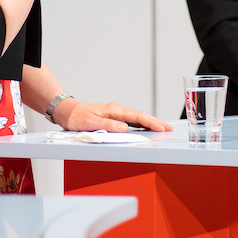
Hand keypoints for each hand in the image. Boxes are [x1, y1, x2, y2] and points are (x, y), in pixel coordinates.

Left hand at [55, 99, 172, 132]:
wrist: (68, 112)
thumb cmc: (77, 117)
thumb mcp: (90, 123)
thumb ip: (108, 125)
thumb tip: (125, 128)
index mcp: (113, 110)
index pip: (136, 116)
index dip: (150, 122)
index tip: (161, 127)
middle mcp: (116, 110)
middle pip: (140, 115)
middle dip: (155, 121)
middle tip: (168, 128)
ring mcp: (115, 113)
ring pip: (136, 117)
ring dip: (149, 122)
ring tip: (162, 128)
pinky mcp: (113, 117)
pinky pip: (130, 120)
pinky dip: (140, 123)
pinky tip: (145, 127)